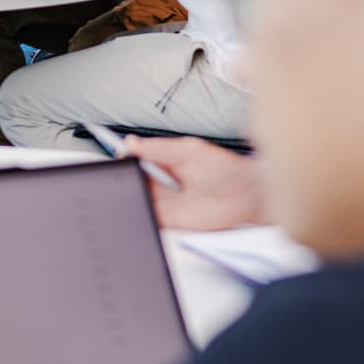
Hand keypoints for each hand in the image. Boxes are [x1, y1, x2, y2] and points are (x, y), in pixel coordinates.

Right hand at [122, 136, 264, 231]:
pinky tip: (140, 207)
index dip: (123, 158)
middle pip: (130, 180)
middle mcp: (158, 181)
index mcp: (161, 160)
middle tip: (123, 175)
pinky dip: (139, 215)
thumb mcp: (189, 150)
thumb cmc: (224, 169)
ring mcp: (161, 201)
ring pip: (134, 199)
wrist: (245, 195)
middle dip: (123, 178)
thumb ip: (159, 148)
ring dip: (129, 196)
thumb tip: (130, 144)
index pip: (133, 158)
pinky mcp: (167, 220)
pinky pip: (146, 218)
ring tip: (132, 191)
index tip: (118, 156)